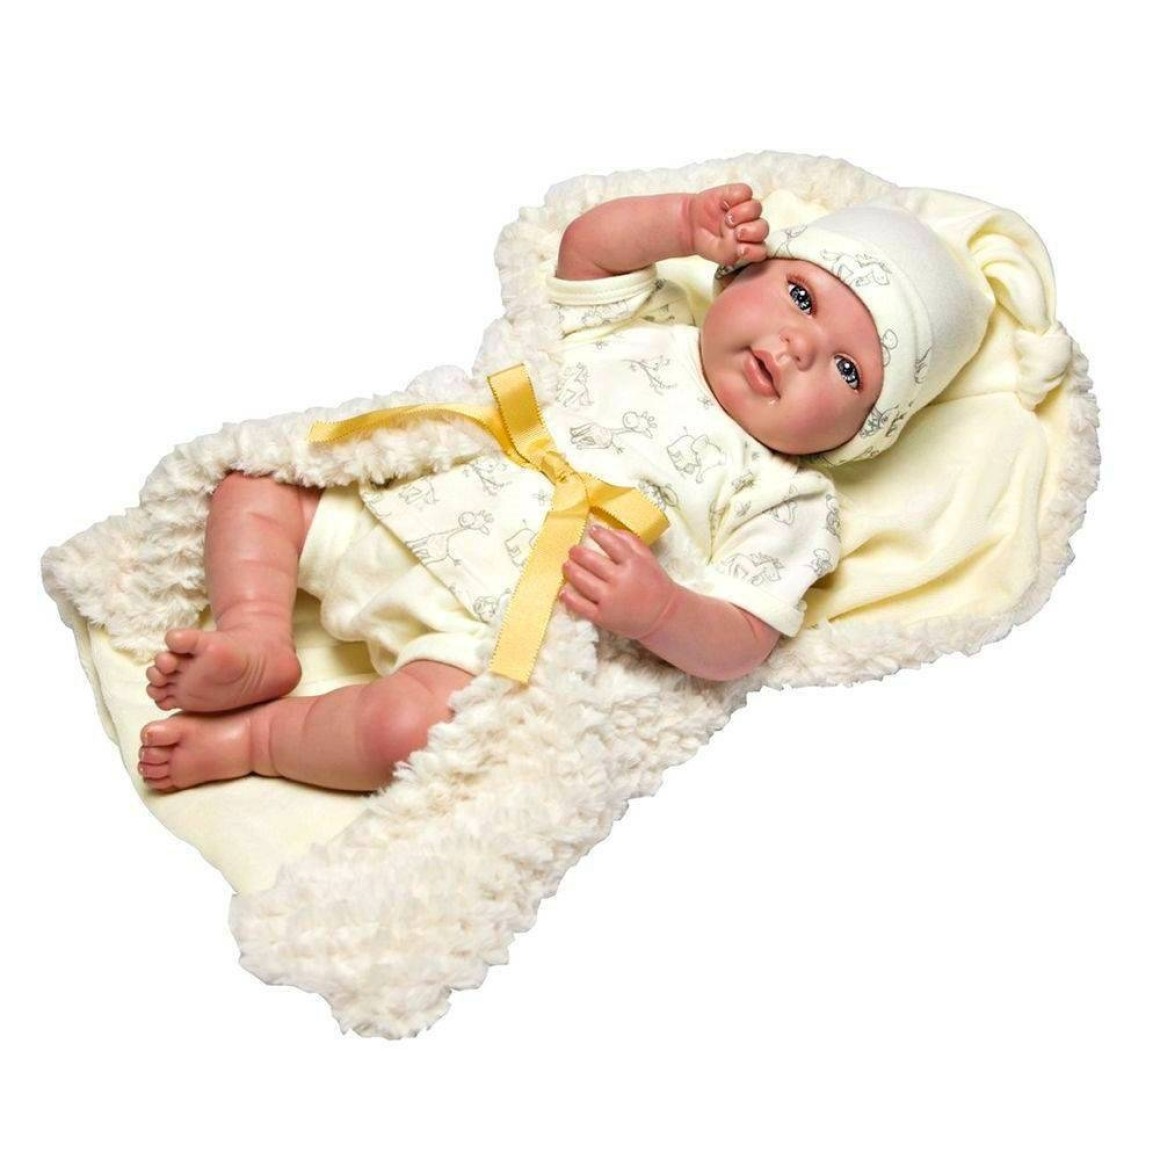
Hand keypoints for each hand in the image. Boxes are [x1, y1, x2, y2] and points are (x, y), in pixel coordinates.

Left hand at [560, 523, 676, 639]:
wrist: (663, 616)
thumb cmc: (655, 585)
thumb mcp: (649, 560)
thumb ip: (632, 542)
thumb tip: (609, 530)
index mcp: (633, 564)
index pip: (612, 544)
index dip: (599, 535)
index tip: (591, 530)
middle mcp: (621, 581)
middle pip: (592, 562)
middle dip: (578, 553)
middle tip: (572, 550)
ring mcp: (611, 600)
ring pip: (583, 582)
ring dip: (570, 571)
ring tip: (566, 565)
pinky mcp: (604, 617)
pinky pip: (581, 606)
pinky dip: (570, 597)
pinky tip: (564, 590)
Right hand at [686, 184, 768, 268]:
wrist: (693, 226)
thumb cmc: (710, 242)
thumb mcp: (720, 255)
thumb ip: (732, 252)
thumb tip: (741, 245)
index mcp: (752, 245)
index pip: (762, 250)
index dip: (753, 250)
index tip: (739, 250)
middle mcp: (754, 226)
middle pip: (763, 228)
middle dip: (749, 232)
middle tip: (735, 233)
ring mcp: (748, 209)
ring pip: (756, 208)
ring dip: (742, 214)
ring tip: (727, 219)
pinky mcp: (739, 193)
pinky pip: (745, 192)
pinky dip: (734, 198)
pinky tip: (724, 205)